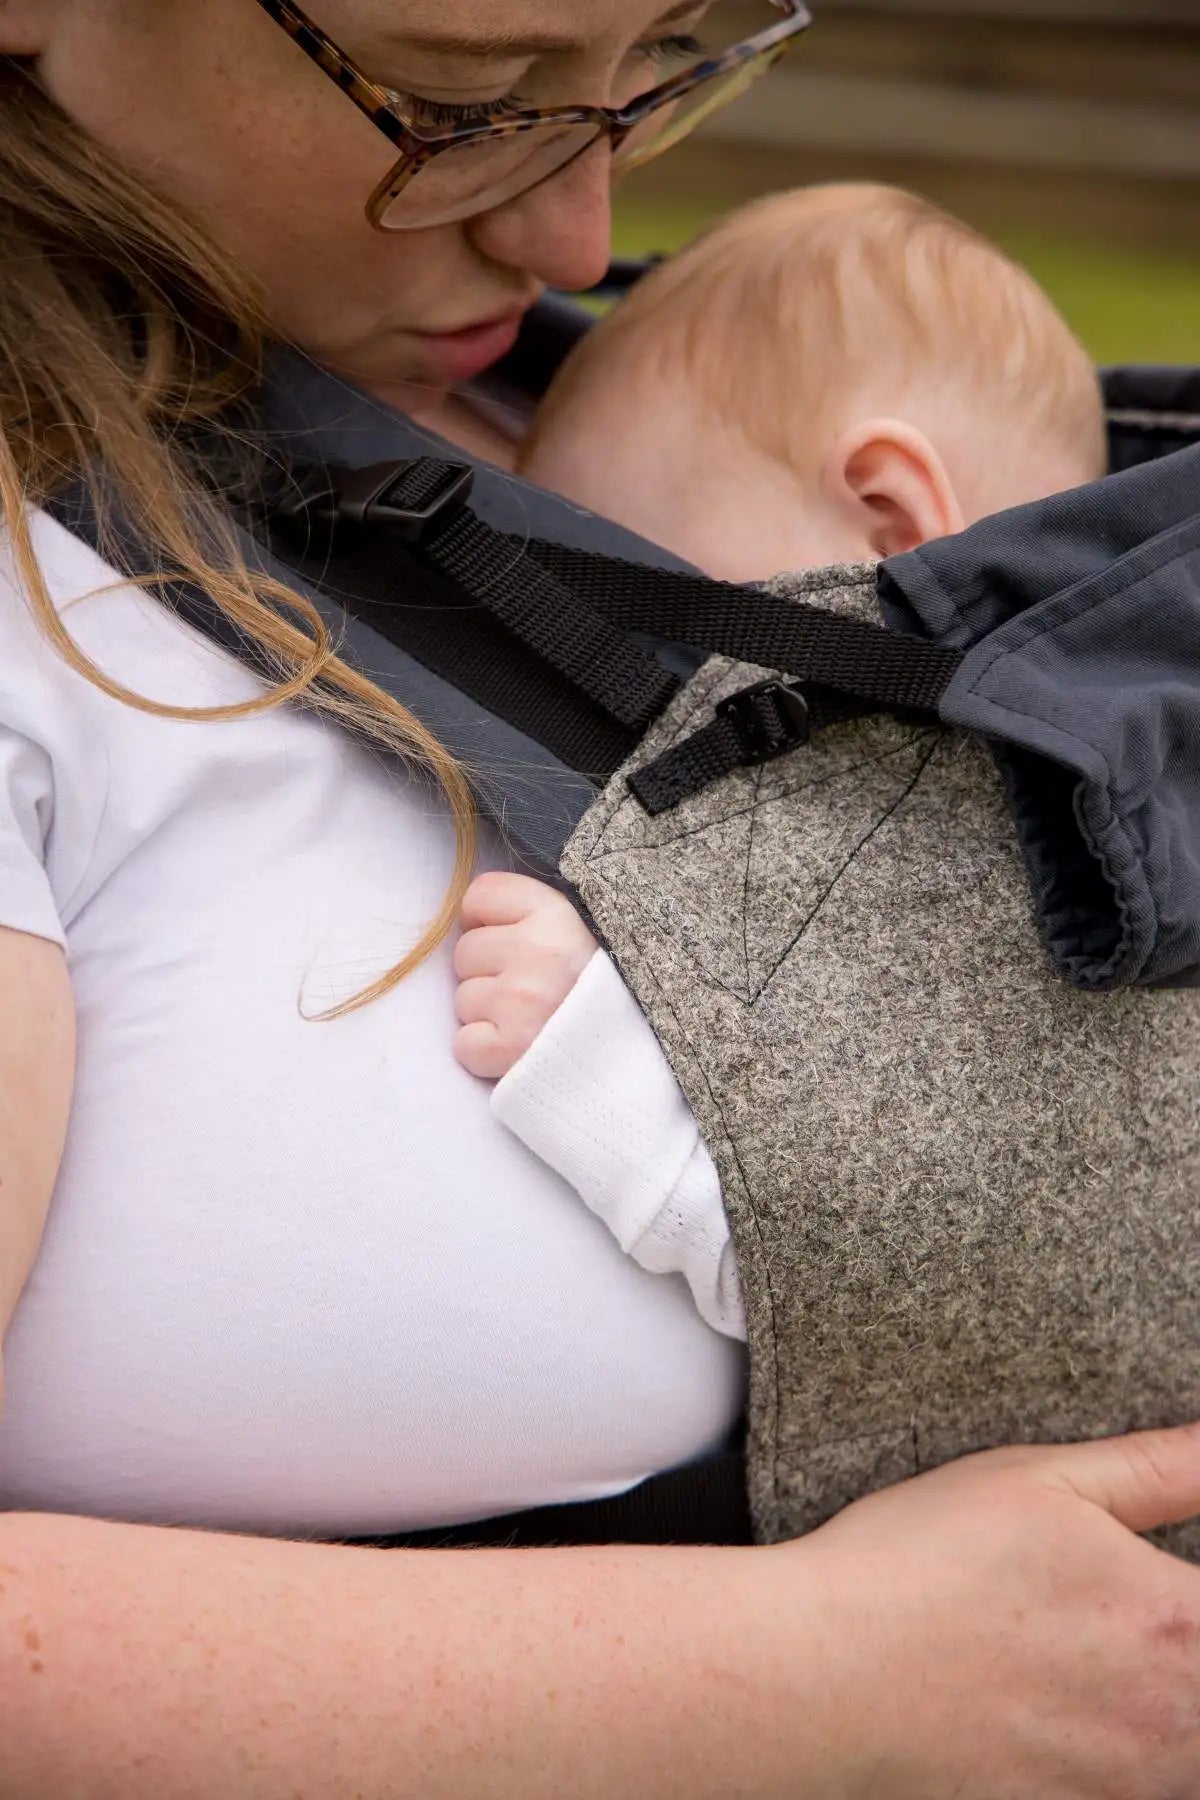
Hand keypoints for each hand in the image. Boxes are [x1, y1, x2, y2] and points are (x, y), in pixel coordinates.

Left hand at [453, 872, 596, 1080]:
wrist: (642, 1054)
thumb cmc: (610, 989)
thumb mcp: (584, 929)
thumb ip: (534, 913)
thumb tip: (476, 918)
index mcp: (556, 914)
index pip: (481, 896)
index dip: (489, 920)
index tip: (513, 938)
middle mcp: (537, 952)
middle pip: (465, 950)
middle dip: (489, 970)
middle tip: (531, 988)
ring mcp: (520, 1001)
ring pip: (463, 999)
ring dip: (489, 1012)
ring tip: (531, 1018)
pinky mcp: (508, 1049)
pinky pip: (464, 1044)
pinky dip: (484, 1051)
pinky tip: (518, 1046)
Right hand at [772, 1424, 1199, 1797]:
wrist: (824, 1677)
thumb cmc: (924, 1567)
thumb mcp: (1042, 1481)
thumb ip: (1158, 1467)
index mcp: (1181, 1624)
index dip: (1186, 1588)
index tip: (1154, 1575)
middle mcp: (1177, 1723)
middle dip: (1175, 1643)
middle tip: (1099, 1610)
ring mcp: (1129, 1787)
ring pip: (1180, 1755)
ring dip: (1157, 1708)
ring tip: (1077, 1659)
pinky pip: (1129, 1786)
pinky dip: (1111, 1752)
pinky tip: (1050, 1709)